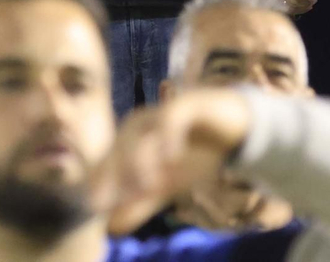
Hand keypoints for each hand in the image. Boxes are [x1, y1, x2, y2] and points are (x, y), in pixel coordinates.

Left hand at [102, 88, 252, 234]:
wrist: (233, 124)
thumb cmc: (195, 152)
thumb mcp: (168, 182)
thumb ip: (141, 201)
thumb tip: (111, 227)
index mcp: (131, 139)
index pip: (108, 161)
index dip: (100, 183)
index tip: (96, 207)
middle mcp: (142, 123)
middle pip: (120, 145)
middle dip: (112, 174)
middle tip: (107, 201)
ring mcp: (163, 111)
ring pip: (141, 130)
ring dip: (139, 157)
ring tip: (146, 185)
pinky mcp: (188, 103)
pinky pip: (172, 116)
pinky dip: (169, 135)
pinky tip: (172, 155)